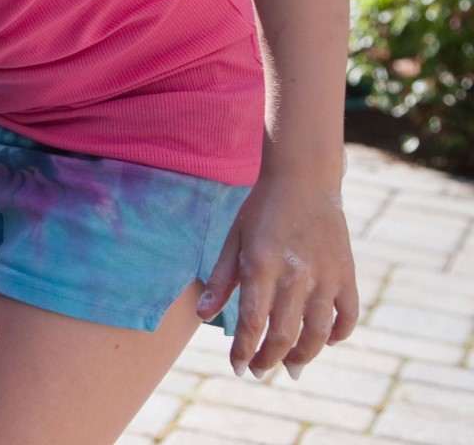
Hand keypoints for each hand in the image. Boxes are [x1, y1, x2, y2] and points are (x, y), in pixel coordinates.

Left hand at [197, 172, 358, 377]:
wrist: (303, 180)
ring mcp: (325, 276)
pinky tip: (325, 342)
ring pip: (318, 332)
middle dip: (269, 359)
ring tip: (291, 367)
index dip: (244, 350)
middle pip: (284, 334)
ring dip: (304, 356)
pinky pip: (348, 315)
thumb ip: (222, 280)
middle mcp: (295, 275)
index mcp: (261, 266)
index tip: (237, 367)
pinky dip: (338, 334)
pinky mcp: (347, 274)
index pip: (251, 322)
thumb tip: (203, 316)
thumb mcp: (234, 239)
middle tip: (259, 371)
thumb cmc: (261, 210)